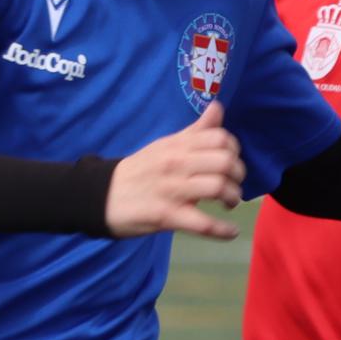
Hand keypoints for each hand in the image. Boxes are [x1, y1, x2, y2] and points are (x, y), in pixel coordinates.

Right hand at [107, 103, 246, 238]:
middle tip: (232, 184)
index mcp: (178, 145)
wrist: (102, 195)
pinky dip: (222, 230)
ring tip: (228, 203)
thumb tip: (218, 108)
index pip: (220, 138)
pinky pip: (203, 224)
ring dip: (232, 198)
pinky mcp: (167, 216)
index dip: (234, 150)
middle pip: (224, 162)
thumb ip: (195, 131)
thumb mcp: (166, 145)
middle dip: (238, 175)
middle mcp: (177, 164)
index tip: (230, 161)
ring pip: (218, 188)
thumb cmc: (140, 170)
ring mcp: (173, 190)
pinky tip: (231, 231)